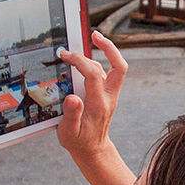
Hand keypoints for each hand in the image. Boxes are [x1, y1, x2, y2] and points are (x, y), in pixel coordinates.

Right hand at [57, 32, 128, 164]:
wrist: (92, 150)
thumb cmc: (79, 141)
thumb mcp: (69, 133)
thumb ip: (71, 115)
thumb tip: (73, 98)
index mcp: (99, 105)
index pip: (93, 75)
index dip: (80, 61)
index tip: (65, 56)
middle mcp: (108, 97)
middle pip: (118, 67)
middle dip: (109, 47)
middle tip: (95, 34)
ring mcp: (109, 94)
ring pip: (110, 68)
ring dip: (100, 53)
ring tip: (79, 48)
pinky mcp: (106, 94)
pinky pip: (106, 73)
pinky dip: (96, 62)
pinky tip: (83, 59)